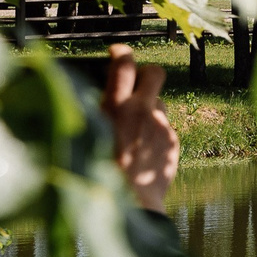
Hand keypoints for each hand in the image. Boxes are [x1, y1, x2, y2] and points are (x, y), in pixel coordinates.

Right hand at [103, 44, 178, 211]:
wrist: (127, 206)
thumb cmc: (96, 174)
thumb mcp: (84, 138)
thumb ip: (96, 115)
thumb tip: (98, 100)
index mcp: (114, 108)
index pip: (122, 65)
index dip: (122, 53)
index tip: (118, 51)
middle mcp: (142, 111)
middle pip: (155, 73)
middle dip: (148, 72)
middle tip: (139, 81)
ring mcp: (161, 125)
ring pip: (160, 105)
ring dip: (149, 111)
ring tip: (132, 136)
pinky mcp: (172, 141)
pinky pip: (163, 129)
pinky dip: (153, 136)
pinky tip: (140, 156)